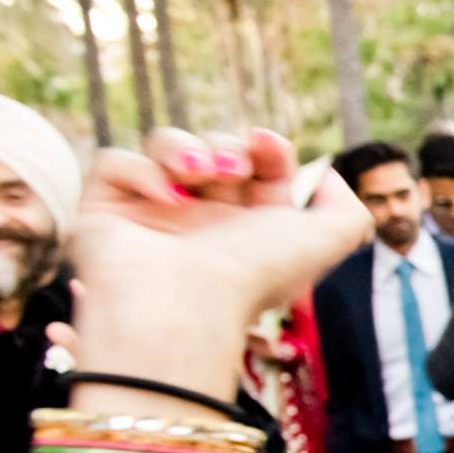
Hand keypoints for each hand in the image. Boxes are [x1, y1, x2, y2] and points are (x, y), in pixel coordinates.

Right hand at [69, 130, 370, 395]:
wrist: (184, 306)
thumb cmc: (254, 275)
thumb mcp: (326, 242)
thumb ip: (348, 211)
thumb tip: (325, 177)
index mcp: (250, 227)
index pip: (258, 165)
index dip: (267, 147)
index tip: (268, 146)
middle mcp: (202, 220)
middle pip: (213, 149)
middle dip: (226, 146)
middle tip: (231, 171)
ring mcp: (151, 216)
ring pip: (164, 146)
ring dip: (184, 147)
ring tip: (198, 174)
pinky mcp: (105, 212)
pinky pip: (114, 162)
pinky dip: (140, 170)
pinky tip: (164, 199)